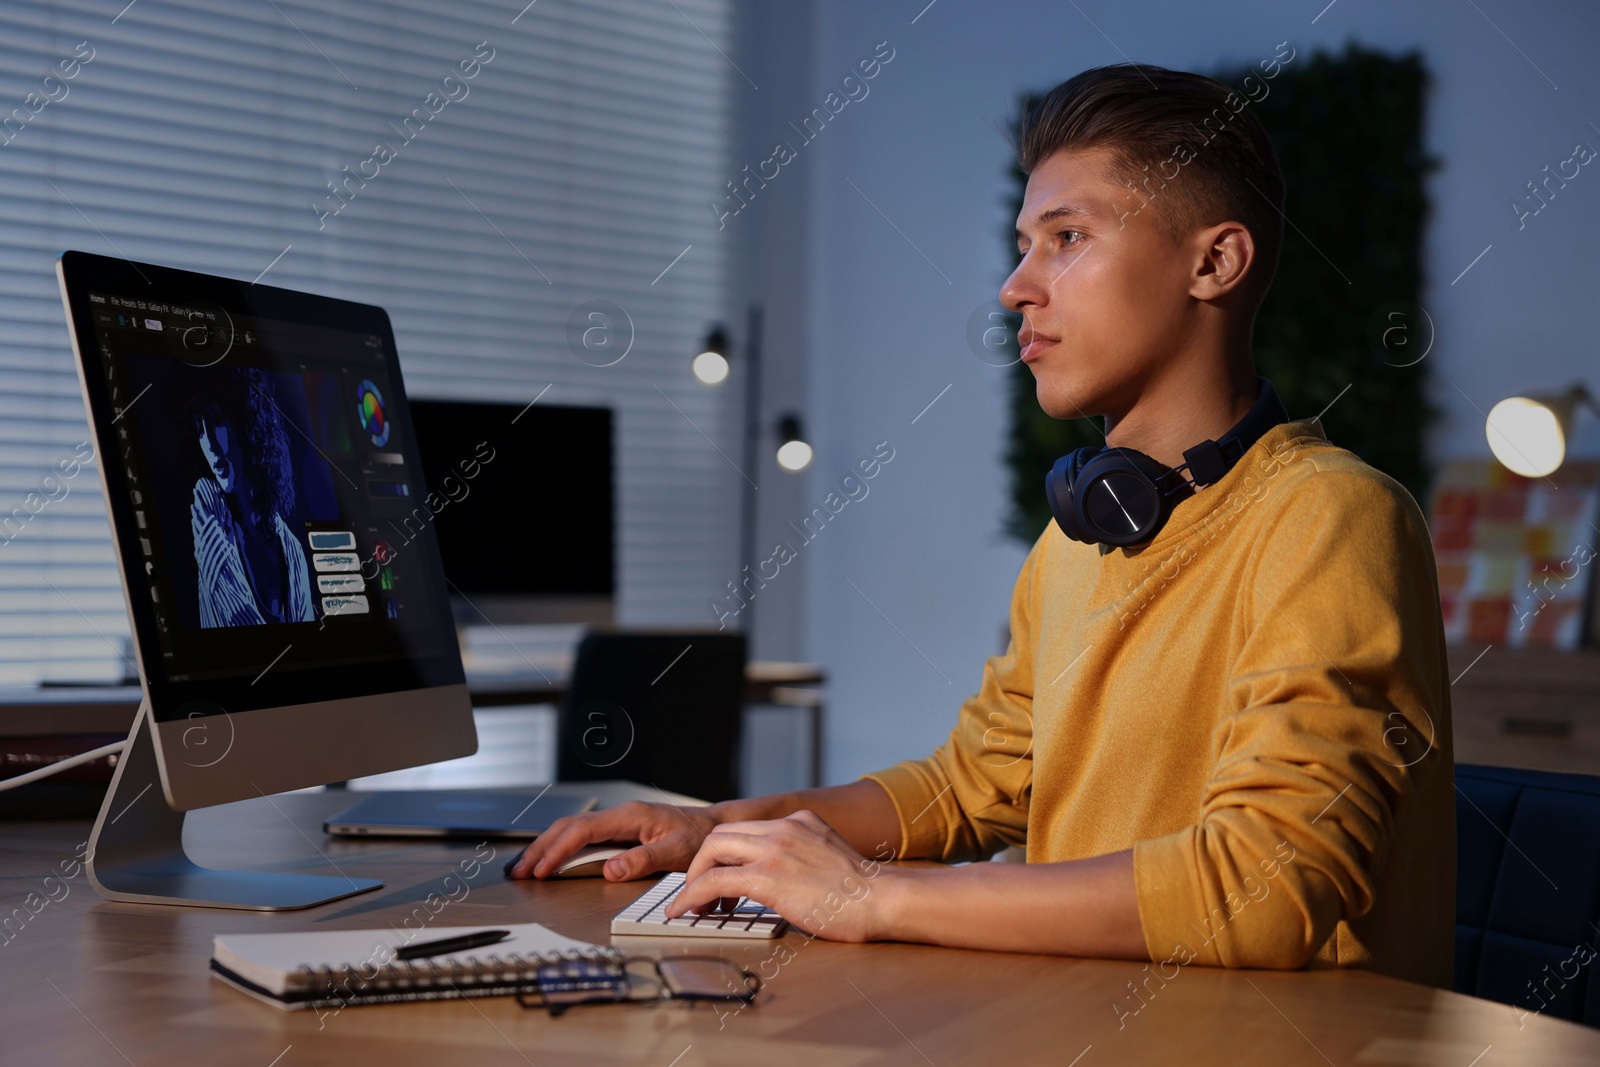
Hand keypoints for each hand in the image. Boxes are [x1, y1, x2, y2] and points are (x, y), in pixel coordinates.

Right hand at [506, 800, 719, 880]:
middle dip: (541, 848)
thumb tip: (610, 870)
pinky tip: (551, 859)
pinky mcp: (618, 830)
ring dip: (547, 847)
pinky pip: (582, 836)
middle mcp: (619, 815)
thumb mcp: (677, 851)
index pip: (582, 830)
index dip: (558, 850)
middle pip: (568, 826)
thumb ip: (644, 859)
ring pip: (571, 829)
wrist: (712, 826)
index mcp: (629, 816)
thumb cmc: (698, 837)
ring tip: (525, 867)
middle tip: (519, 871)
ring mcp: (617, 821)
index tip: (540, 870)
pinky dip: (561, 847)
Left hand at [665, 810, 894, 942]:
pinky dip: (692, 895)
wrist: (883, 899)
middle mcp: (784, 827)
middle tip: (700, 892)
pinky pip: (715, 880)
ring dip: (694, 878)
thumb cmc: (863, 892)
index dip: (724, 854)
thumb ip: (803, 855)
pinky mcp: (768, 875)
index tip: (718, 878)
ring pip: (712, 850)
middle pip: (721, 834)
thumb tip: (785, 879)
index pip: (745, 829)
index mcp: (799, 821)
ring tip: (690, 905)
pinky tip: (685, 912)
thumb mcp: (829, 856)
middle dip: (703, 863)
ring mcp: (775, 848)